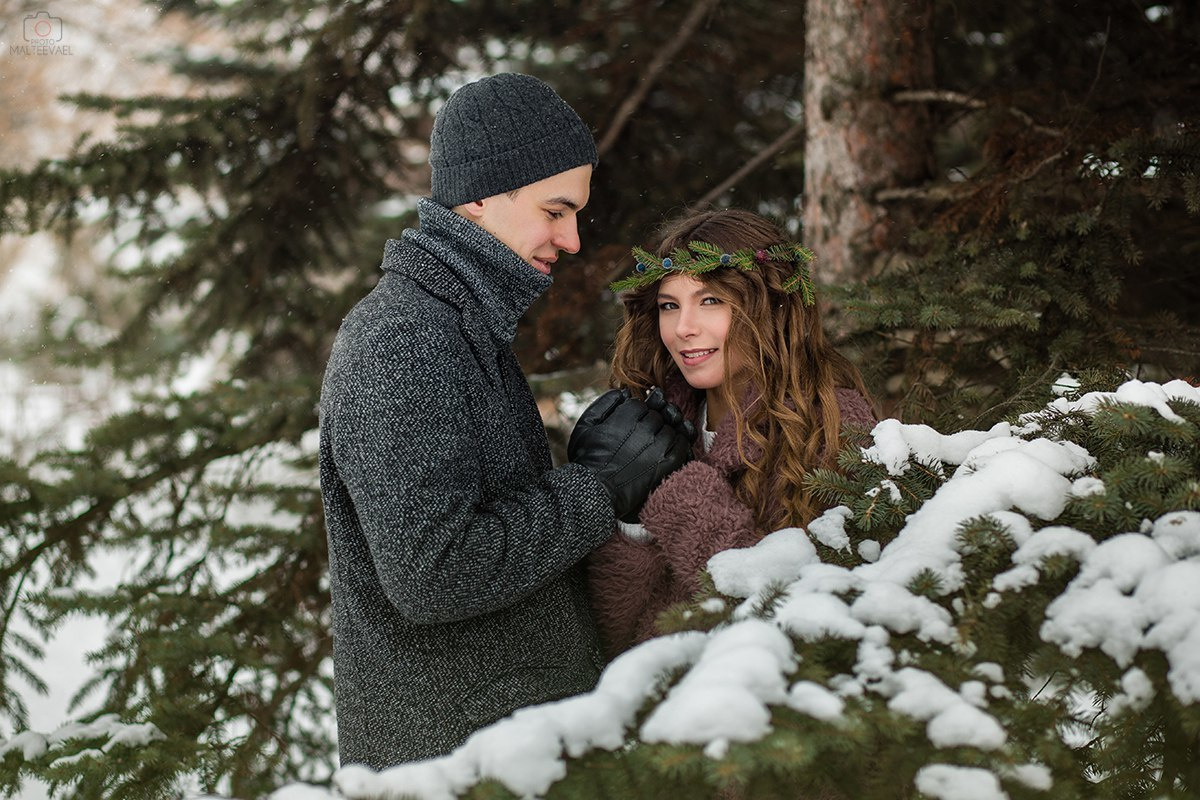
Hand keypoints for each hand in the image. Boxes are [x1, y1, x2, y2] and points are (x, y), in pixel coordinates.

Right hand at [568, 387, 692, 521]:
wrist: (593, 492)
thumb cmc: (587, 458)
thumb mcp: (586, 424)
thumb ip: (605, 403)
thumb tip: (625, 392)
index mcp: (625, 417)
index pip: (641, 405)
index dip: (637, 413)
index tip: (632, 423)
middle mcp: (643, 429)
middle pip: (658, 415)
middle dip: (651, 422)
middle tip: (642, 434)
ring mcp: (656, 447)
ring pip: (671, 428)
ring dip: (665, 432)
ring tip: (652, 443)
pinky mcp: (665, 465)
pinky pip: (682, 446)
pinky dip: (678, 444)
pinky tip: (667, 449)